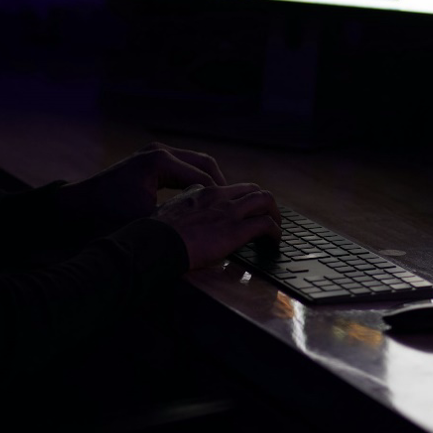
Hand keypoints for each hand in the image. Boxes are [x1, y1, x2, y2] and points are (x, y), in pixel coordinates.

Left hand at [59, 142, 226, 232]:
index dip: (221, 196)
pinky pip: (182, 167)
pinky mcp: (149, 160)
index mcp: (161, 162)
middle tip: (232, 206)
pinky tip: (199, 201)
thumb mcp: (143, 221)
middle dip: (220, 184)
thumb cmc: (107, 214)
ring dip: (208, 181)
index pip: (204, 176)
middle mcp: (160, 151)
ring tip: (220, 204)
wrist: (77, 206)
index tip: (234, 214)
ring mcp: (154, 153)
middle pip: (204, 162)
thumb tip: (206, 231)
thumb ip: (175, 221)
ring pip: (194, 163)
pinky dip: (194, 180)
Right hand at [152, 183, 281, 269]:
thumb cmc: (156, 233)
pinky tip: (274, 242)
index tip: (240, 212)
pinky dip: (275, 232)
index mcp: (201, 193)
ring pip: (265, 200)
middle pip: (251, 189)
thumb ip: (177, 206)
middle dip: (263, 202)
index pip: (228, 189)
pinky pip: (266, 225)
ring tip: (277, 227)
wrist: (156, 243)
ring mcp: (228, 212)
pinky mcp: (235, 230)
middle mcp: (218, 197)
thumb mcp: (166, 210)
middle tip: (266, 216)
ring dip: (274, 213)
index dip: (238, 200)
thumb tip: (175, 209)